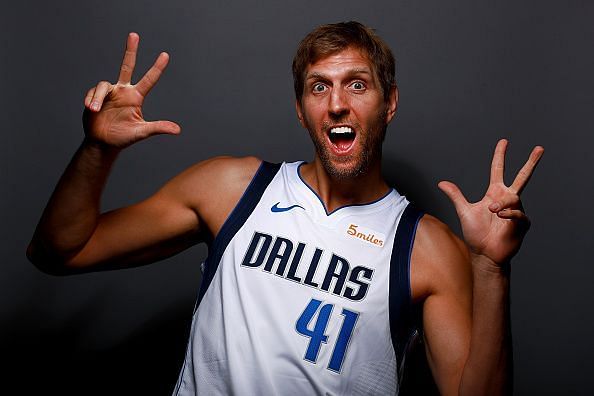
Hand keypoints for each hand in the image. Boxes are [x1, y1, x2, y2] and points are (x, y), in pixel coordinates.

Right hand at [82, 33, 179, 148]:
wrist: (103, 143)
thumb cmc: (124, 137)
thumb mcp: (142, 132)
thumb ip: (158, 128)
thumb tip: (177, 130)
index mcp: (136, 97)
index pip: (149, 79)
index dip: (157, 67)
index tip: (165, 55)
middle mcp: (123, 91)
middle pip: (127, 66)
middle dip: (131, 50)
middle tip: (134, 34)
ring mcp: (109, 92)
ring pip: (103, 85)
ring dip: (98, 98)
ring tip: (94, 110)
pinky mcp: (95, 96)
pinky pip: (93, 93)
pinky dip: (91, 101)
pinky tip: (91, 110)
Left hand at [438, 139, 543, 265]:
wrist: (484, 253)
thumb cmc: (475, 234)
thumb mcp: (464, 211)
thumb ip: (455, 196)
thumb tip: (442, 183)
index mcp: (494, 193)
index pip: (498, 169)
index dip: (500, 155)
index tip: (503, 142)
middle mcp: (507, 199)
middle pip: (522, 176)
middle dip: (531, 162)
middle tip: (539, 148)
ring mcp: (516, 210)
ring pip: (513, 198)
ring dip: (503, 204)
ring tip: (493, 212)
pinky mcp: (522, 223)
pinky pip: (518, 213)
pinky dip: (509, 213)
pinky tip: (500, 216)